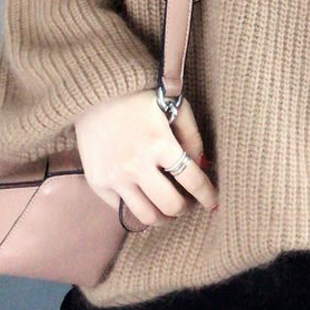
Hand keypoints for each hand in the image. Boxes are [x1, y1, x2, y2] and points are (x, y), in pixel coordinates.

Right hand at [74, 89, 218, 225]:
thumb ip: (192, 139)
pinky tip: (144, 197)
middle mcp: (136, 164)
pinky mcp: (97, 181)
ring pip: (146, 216)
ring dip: (163, 217)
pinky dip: (137, 207)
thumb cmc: (141, 98)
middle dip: (185, 208)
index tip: (213, 202)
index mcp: (160, 143)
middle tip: (187, 202)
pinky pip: (122, 209)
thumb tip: (202, 168)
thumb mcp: (176, 107)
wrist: (96, 92)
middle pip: (171, 206)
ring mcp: (115, 176)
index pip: (193, 181)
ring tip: (167, 207)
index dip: (208, 195)